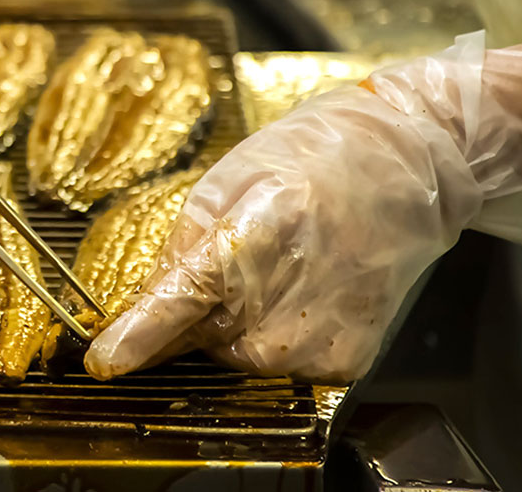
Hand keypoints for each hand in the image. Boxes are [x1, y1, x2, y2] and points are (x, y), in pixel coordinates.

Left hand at [86, 34, 521, 382]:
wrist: (416, 166)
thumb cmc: (321, 156)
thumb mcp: (233, 176)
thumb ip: (184, 245)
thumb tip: (143, 303)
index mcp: (260, 232)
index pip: (182, 300)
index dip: (139, 335)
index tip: (106, 361)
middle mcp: (292, 297)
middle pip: (202, 337)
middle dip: (199, 309)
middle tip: (240, 258)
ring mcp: (323, 337)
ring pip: (238, 357)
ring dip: (237, 324)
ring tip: (280, 268)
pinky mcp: (346, 362)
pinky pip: (280, 365)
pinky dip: (277, 335)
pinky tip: (305, 291)